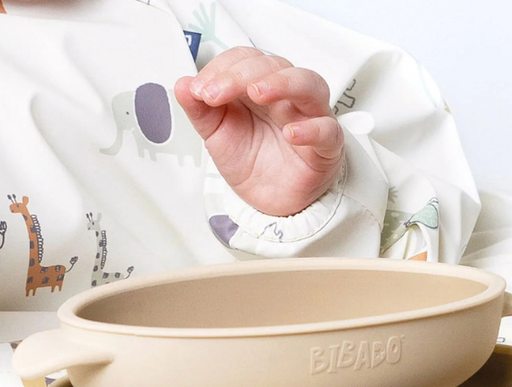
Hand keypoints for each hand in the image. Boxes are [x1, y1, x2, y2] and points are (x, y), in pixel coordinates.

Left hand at [175, 48, 344, 217]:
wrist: (270, 202)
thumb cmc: (252, 161)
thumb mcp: (217, 135)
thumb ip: (200, 110)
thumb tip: (183, 84)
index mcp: (260, 87)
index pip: (245, 59)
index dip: (222, 68)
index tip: (200, 89)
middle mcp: (287, 97)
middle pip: (274, 65)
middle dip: (241, 74)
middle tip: (215, 93)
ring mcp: (309, 118)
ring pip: (309, 84)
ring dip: (282, 83)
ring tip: (257, 92)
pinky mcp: (326, 147)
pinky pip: (327, 130)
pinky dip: (311, 129)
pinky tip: (291, 133)